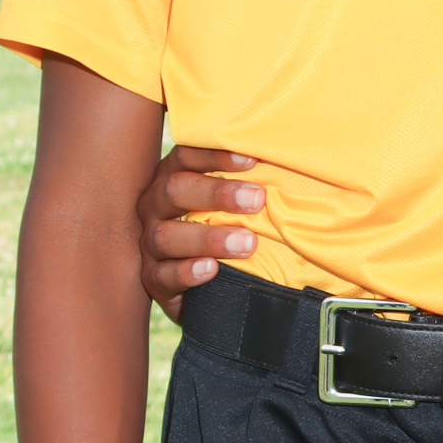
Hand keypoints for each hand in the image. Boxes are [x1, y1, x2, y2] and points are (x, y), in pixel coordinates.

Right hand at [136, 147, 265, 319]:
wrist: (204, 286)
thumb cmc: (223, 229)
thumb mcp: (232, 204)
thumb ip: (249, 186)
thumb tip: (292, 165)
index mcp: (173, 177)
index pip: (186, 157)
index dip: (215, 155)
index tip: (252, 161)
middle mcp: (155, 205)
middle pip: (175, 190)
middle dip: (216, 193)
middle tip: (257, 200)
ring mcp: (149, 243)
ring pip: (167, 235)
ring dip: (208, 238)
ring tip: (246, 243)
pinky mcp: (154, 278)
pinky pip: (164, 275)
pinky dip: (187, 272)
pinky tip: (212, 269)